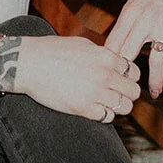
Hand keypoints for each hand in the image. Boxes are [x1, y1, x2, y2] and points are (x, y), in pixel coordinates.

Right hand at [12, 34, 142, 122]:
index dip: (129, 78)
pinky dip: (103, 115)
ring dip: (117, 106)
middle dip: (127, 94)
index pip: (134, 72)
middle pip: (134, 92)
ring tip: (105, 103)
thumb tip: (115, 61)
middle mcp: (104, 74)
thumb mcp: (83, 44)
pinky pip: (107, 117)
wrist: (28, 63)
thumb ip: (102, 54)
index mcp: (106, 56)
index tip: (120, 81)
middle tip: (116, 94)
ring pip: (125, 107)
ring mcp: (94, 92)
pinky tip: (94, 108)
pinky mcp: (82, 108)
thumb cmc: (51, 50)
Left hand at [105, 0, 162, 97]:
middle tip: (125, 91)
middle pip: (129, 55)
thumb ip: (124, 26)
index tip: (106, 78)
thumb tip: (111, 50)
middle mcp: (146, 20)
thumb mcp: (133, 3)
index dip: (108, 64)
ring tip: (152, 94)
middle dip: (126, 76)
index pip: (114, 45)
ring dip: (153, 82)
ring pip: (156, 61)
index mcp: (130, 14)